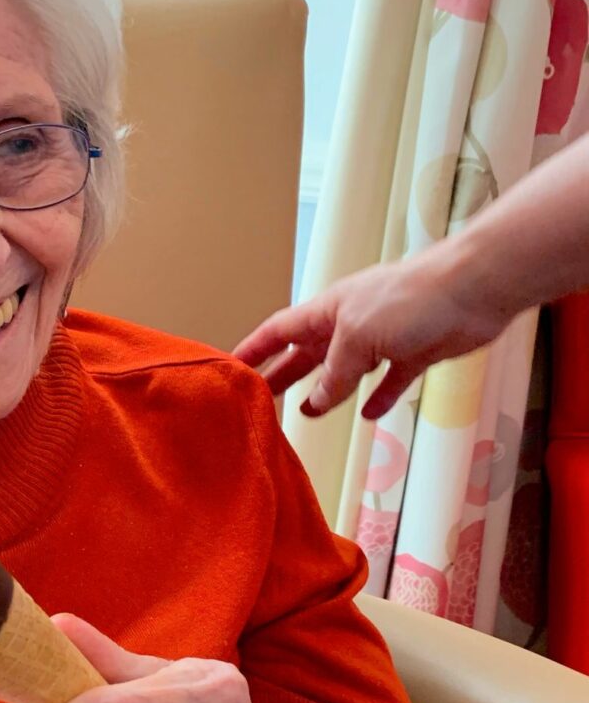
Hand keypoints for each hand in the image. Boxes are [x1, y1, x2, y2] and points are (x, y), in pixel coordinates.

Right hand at [232, 245, 506, 418]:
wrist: (472, 289)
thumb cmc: (409, 300)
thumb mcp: (356, 338)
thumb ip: (333, 374)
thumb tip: (315, 404)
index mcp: (327, 310)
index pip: (278, 331)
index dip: (254, 350)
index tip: (230, 367)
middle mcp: (349, 323)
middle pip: (306, 353)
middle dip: (282, 374)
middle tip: (259, 399)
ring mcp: (382, 338)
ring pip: (344, 370)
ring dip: (325, 390)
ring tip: (307, 412)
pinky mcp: (413, 352)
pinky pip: (389, 380)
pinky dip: (377, 396)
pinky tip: (369, 413)